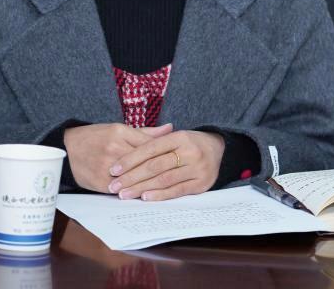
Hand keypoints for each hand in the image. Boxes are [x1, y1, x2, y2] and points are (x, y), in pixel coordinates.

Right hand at [63, 123, 173, 191]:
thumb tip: (170, 128)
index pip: (149, 145)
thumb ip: (145, 132)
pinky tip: (145, 195)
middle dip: (161, 170)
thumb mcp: (118, 128)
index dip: (165, 153)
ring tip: (166, 188)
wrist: (67, 148)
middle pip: (144, 162)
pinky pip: (121, 189)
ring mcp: (107, 166)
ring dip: (149, 184)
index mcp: (120, 133)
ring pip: (134, 178)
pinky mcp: (100, 181)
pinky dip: (133, 193)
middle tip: (178, 176)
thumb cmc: (95, 136)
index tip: (179, 159)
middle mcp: (114, 148)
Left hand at [106, 130, 224, 201]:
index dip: (130, 159)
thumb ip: (152, 141)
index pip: (150, 148)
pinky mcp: (201, 184)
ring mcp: (197, 168)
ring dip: (142, 188)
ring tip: (125, 194)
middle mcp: (190, 151)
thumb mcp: (174, 136)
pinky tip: (146, 197)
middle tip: (115, 186)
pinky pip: (177, 191)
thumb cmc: (189, 143)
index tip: (114, 169)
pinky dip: (160, 195)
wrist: (219, 149)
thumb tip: (124, 152)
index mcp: (180, 137)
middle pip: (155, 166)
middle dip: (132, 177)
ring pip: (164, 179)